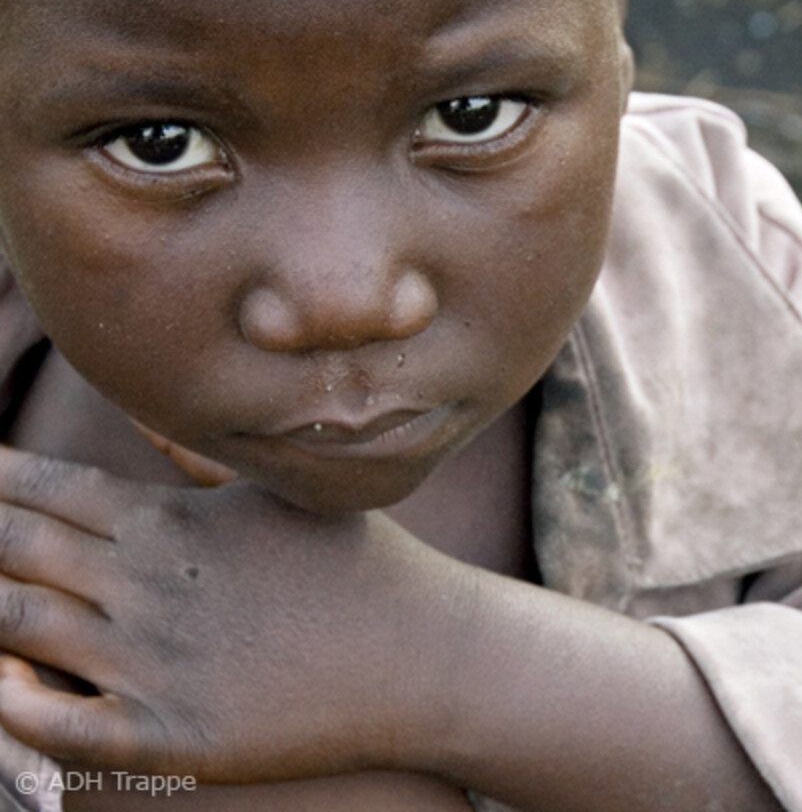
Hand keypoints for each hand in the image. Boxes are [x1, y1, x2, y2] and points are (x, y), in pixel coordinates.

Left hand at [0, 447, 470, 785]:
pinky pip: (55, 725)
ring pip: (16, 627)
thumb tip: (145, 408)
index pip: (48, 487)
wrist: (419, 653)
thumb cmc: (354, 566)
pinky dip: (8, 706)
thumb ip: (197, 462)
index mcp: (171, 521)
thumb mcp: (279, 493)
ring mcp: (151, 659)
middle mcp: (148, 582)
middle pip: (13, 549)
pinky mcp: (166, 733)